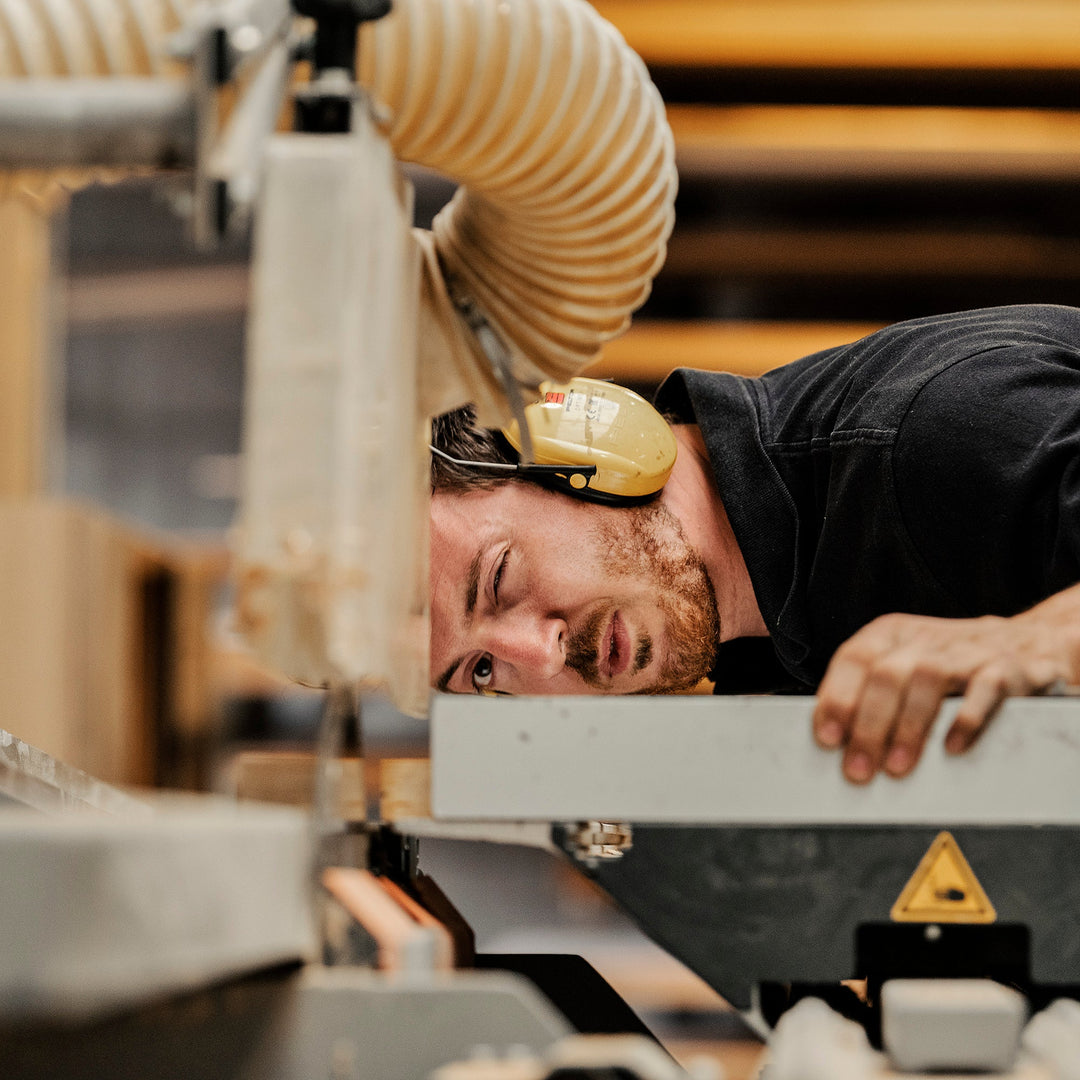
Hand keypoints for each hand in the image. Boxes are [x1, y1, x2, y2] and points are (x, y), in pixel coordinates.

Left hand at [812, 592, 1079, 783]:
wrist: (1029, 641)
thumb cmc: (951, 665)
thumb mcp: (905, 665)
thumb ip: (871, 693)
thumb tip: (835, 742)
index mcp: (892, 634)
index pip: (854, 660)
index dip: (837, 699)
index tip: (828, 739)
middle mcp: (925, 638)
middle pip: (886, 675)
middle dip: (868, 726)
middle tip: (859, 770)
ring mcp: (967, 650)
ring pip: (928, 679)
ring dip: (909, 727)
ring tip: (896, 768)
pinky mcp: (1008, 667)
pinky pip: (986, 689)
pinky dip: (967, 718)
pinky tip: (952, 748)